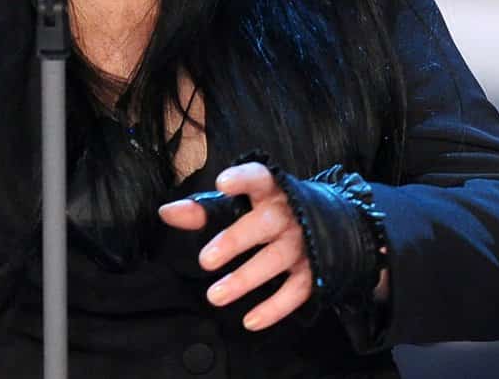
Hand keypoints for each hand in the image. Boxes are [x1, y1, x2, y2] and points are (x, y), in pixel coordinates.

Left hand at [159, 161, 312, 330]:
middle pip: (263, 224)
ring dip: (245, 279)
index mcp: (269, 191)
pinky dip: (274, 309)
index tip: (222, 183)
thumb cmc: (268, 212)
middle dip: (234, 241)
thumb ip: (201, 209)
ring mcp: (304, 243)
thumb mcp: (238, 205)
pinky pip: (296, 291)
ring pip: (275, 259)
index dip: (242, 179)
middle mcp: (288, 214)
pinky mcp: (314, 271)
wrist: (332, 223)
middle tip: (205, 260)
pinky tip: (250, 321)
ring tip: (214, 296)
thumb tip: (166, 213)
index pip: (257, 177)